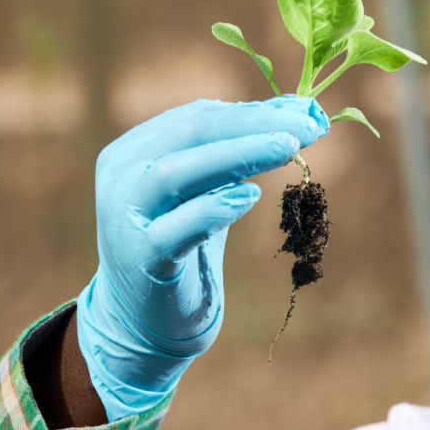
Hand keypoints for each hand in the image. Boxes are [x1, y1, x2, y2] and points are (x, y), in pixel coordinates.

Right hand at [76, 95, 328, 420]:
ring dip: (237, 154)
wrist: (145, 320)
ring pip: (174, 173)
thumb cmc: (185, 245)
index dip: (254, 111)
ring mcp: (125, 219)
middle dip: (253, 125)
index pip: (197, 117)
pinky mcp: (141, 261)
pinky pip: (175, 229)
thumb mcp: (211, 192)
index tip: (307, 112)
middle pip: (189, 134)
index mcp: (134, 151)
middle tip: (308, 124)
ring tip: (288, 148)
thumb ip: (243, 151)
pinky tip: (250, 196)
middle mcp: (122, 178)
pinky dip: (213, 209)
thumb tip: (301, 109)